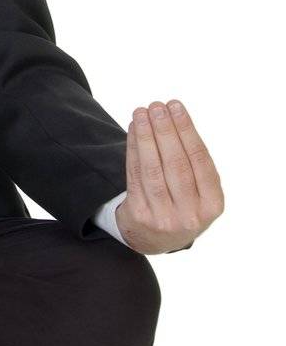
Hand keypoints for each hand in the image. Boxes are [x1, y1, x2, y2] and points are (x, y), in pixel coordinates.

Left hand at [116, 99, 223, 254]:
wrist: (157, 239)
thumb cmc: (182, 203)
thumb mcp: (200, 192)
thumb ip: (193, 162)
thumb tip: (173, 117)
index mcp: (213, 205)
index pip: (199, 160)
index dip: (187, 130)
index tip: (176, 106)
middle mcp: (191, 214)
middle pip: (176, 163)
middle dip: (165, 130)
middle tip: (157, 105)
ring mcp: (164, 218)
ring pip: (152, 169)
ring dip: (145, 137)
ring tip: (141, 113)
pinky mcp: (139, 216)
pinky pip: (134, 176)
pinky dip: (133, 150)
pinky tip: (133, 131)